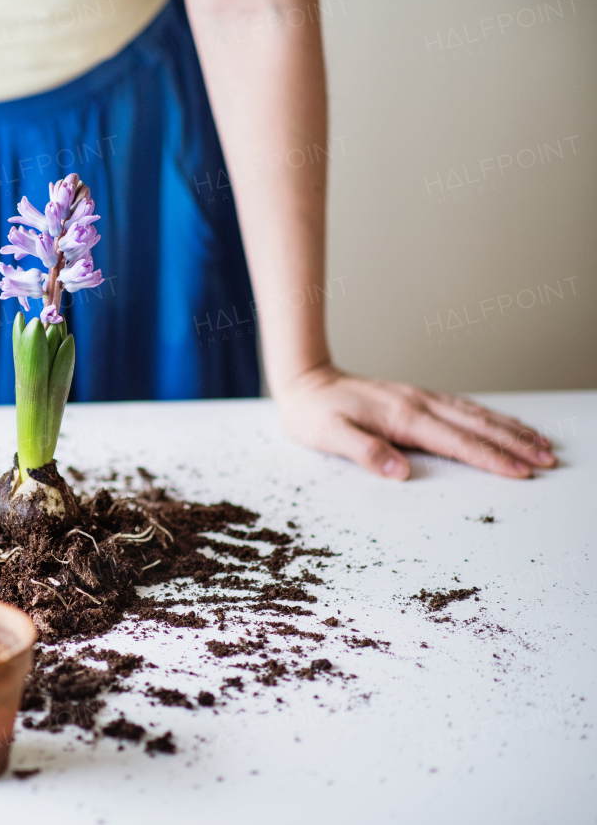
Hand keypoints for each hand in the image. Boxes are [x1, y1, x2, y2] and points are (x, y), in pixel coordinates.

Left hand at [276, 365, 556, 478]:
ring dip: (510, 428)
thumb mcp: (330, 436)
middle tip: (548, 459)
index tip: (521, 472)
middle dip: (515, 443)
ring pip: (475, 413)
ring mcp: (419, 398)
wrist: (305, 382)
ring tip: (541, 442)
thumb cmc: (314, 414)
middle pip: (477, 425)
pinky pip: (462, 407)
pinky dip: (489, 417)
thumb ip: (365, 452)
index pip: (456, 441)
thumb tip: (401, 472)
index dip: (490, 458)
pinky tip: (503, 424)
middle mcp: (418, 404)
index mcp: (402, 417)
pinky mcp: (416, 398)